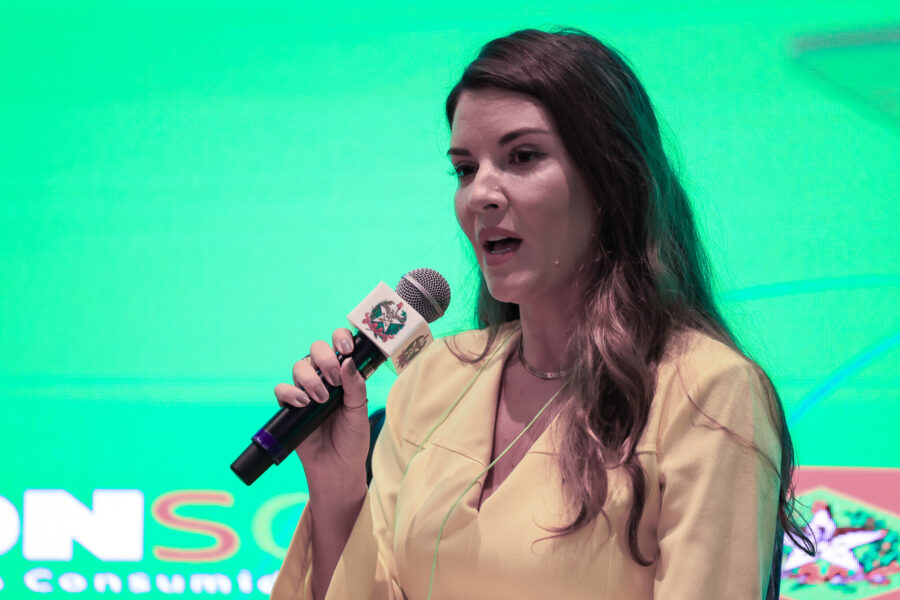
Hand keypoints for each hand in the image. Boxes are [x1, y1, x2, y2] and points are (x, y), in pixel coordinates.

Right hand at [274, 328, 369, 489]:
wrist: (336, 466)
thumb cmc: (352, 438)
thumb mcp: (359, 410)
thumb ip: (356, 386)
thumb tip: (348, 361)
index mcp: (344, 374)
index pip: (339, 344)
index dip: (340, 338)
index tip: (347, 348)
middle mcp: (324, 377)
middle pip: (316, 350)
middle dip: (325, 359)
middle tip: (334, 379)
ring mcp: (306, 390)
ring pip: (299, 366)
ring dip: (310, 378)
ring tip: (321, 399)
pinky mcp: (290, 406)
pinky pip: (282, 389)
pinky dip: (291, 392)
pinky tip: (303, 403)